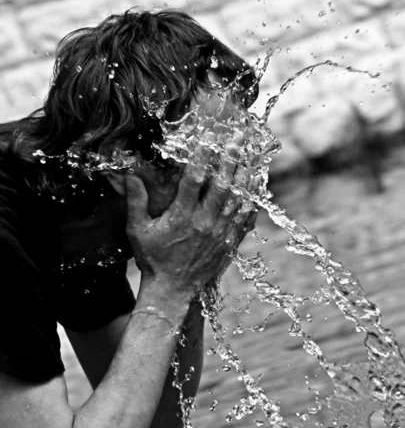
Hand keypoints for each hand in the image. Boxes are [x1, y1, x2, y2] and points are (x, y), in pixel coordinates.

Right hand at [125, 137, 255, 296]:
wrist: (173, 290)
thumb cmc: (153, 259)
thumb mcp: (137, 231)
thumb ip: (135, 202)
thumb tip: (130, 174)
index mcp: (181, 216)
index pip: (194, 178)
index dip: (203, 155)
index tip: (209, 137)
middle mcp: (203, 222)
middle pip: (221, 184)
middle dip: (230, 159)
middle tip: (238, 138)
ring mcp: (219, 233)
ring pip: (236, 198)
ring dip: (244, 175)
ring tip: (250, 155)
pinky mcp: (228, 243)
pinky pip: (245, 218)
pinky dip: (252, 200)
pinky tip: (256, 185)